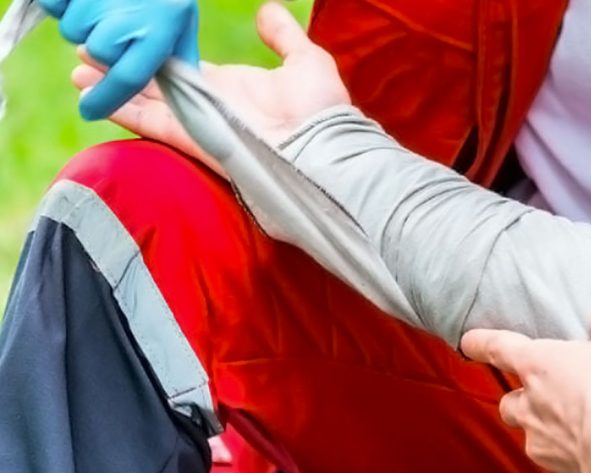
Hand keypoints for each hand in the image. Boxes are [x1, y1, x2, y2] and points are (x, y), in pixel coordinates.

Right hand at [41, 0, 199, 119]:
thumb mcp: (182, 21)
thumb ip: (179, 58)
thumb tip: (180, 93)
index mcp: (159, 32)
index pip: (128, 79)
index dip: (107, 99)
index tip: (88, 110)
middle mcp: (128, 17)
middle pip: (94, 52)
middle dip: (99, 47)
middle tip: (113, 28)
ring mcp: (96, 0)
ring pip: (71, 29)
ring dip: (83, 21)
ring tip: (104, 4)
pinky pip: (54, 4)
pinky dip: (63, 2)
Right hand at [70, 2, 351, 171]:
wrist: (325, 153)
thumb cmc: (322, 111)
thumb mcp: (306, 61)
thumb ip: (283, 36)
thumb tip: (266, 9)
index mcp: (233, 85)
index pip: (185, 67)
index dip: (155, 53)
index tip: (129, 37)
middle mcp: (212, 105)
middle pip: (157, 83)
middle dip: (123, 68)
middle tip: (87, 50)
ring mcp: (202, 124)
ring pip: (147, 102)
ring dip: (113, 86)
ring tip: (78, 71)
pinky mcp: (195, 141)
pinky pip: (153, 126)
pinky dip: (124, 112)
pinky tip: (96, 98)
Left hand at [461, 303, 590, 472]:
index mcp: (536, 364)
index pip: (497, 347)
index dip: (481, 342)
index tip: (468, 341)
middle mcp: (530, 405)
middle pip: (509, 401)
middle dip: (520, 397)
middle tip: (542, 391)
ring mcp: (542, 443)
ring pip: (532, 434)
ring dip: (547, 427)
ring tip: (577, 422)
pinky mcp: (562, 471)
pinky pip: (559, 459)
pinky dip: (573, 452)